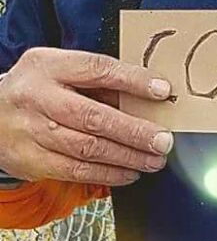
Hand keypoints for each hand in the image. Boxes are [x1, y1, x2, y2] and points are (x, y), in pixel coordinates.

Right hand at [0, 48, 174, 186]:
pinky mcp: (30, 161)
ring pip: (87, 149)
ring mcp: (31, 132)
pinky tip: (128, 172)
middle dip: (134, 131)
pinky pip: (74, 171)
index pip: (98, 70)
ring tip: (153, 160)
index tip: (162, 91)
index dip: (133, 81)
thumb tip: (145, 94)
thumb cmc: (37, 85)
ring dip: (126, 157)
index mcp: (49, 66)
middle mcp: (38, 98)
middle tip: (163, 140)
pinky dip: (106, 174)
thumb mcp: (60, 67)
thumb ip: (96, 78)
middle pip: (93, 117)